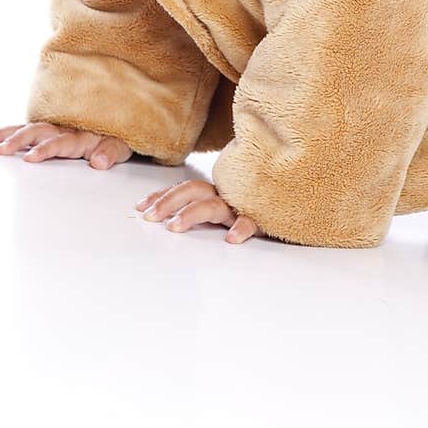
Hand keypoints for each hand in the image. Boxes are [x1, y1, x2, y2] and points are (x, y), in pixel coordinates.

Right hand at [0, 121, 132, 169]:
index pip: (60, 142)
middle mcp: (63, 128)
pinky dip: (7, 132)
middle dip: (18, 140)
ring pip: (26, 128)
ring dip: (5, 134)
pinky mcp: (47, 130)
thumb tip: (97, 162)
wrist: (121, 120)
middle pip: (37, 131)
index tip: (30, 159)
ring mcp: (54, 127)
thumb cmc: (120, 136)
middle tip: (0, 151)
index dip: (46, 149)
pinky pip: (25, 128)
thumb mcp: (122, 146)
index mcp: (81, 135)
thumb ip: (111, 152)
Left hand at [136, 178, 263, 243]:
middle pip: (192, 191)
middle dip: (168, 202)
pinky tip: (232, 238)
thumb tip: (164, 219)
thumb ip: (198, 211)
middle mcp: (224, 194)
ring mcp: (241, 205)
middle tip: (149, 217)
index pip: (183, 189)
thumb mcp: (220, 211)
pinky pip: (251, 220)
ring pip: (214, 205)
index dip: (161, 196)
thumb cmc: (249, 213)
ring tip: (174, 227)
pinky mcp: (261, 217)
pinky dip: (242, 226)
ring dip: (192, 214)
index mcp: (213, 192)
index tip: (140, 208)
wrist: (286, 206)